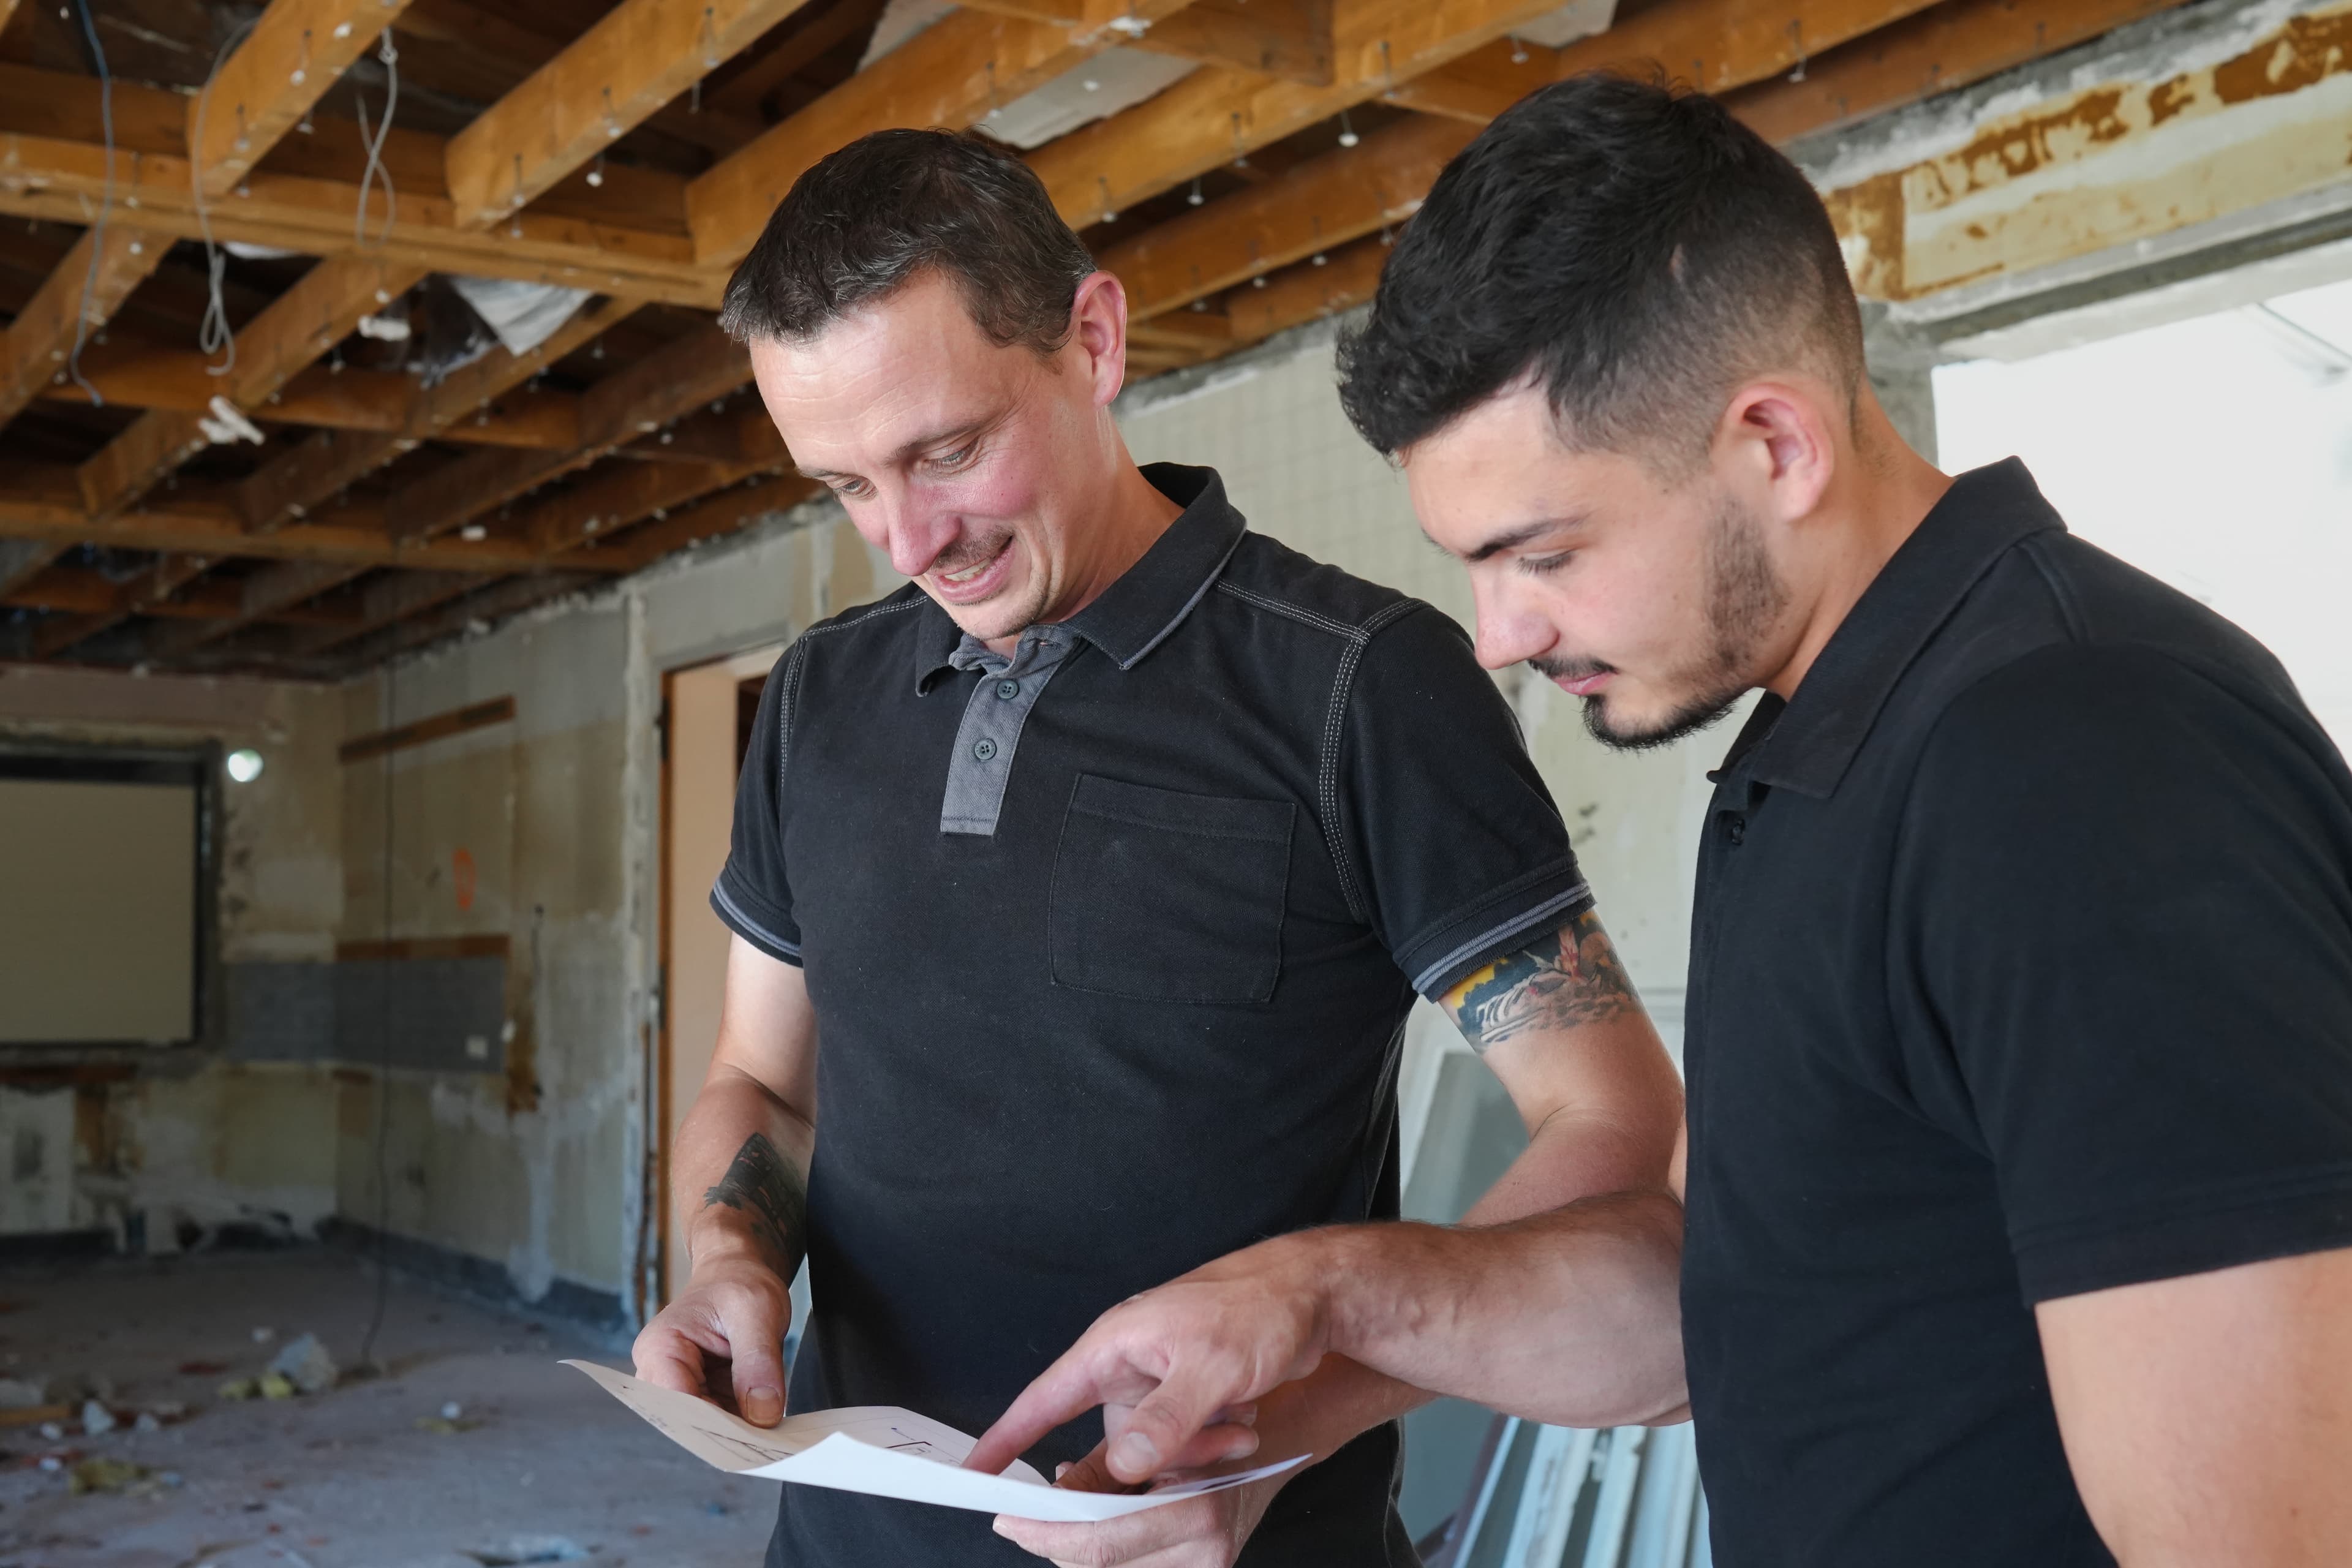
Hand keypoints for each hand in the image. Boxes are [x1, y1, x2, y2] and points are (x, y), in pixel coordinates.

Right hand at [631, 1251, 792, 1425]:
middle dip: (730, 1433)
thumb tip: (763, 1414)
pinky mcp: (702, 1394)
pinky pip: (721, 1419)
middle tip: (770, 1441)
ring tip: (774, 1433)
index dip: (713, 1425)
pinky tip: (769, 1423)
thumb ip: (758, 1361)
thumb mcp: (757, 1312)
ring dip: (740, 1432)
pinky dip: (745, 1423)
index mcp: (659, 1348)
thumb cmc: (739, 1281)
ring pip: (707, 1427)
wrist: (737, 1273)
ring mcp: (680, 1387)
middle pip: (690, 1422)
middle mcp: (659, 1373)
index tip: (751, 1438)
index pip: (678, 1403)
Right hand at [968, 1234, 1327, 1484]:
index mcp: (1114, 1346)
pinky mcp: (1186, 1400)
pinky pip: (1182, 1448)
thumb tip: (1121, 1466)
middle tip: (1201, 1440)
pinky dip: (1213, 1446)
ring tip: (1237, 1422)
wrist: (1314, 1294)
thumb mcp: (1211, 1368)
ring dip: (1194, 1453)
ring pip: (1152, 1454)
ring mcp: (1157, 1385)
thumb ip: (1163, 1421)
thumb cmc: (1259, 1309)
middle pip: (1108, 1446)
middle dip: (1151, 1460)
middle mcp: (1128, 1367)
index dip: (1005, 1439)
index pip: (1043, 1400)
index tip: (973, 1476)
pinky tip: (1244, 1422)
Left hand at [993, 1446, 1282, 1567]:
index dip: (1048, 1535)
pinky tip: (1099, 1523)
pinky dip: (1107, 1553)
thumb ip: (1101, 1467)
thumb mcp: (1154, 1432)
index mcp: (1196, 1511)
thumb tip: (1051, 1493)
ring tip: (1068, 1511)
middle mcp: (1205, 1552)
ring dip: (1079, 1549)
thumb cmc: (1219, 1422)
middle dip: (1055, 1544)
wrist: (1277, 1441)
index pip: (1102, 1543)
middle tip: (1024, 1520)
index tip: (1009, 1521)